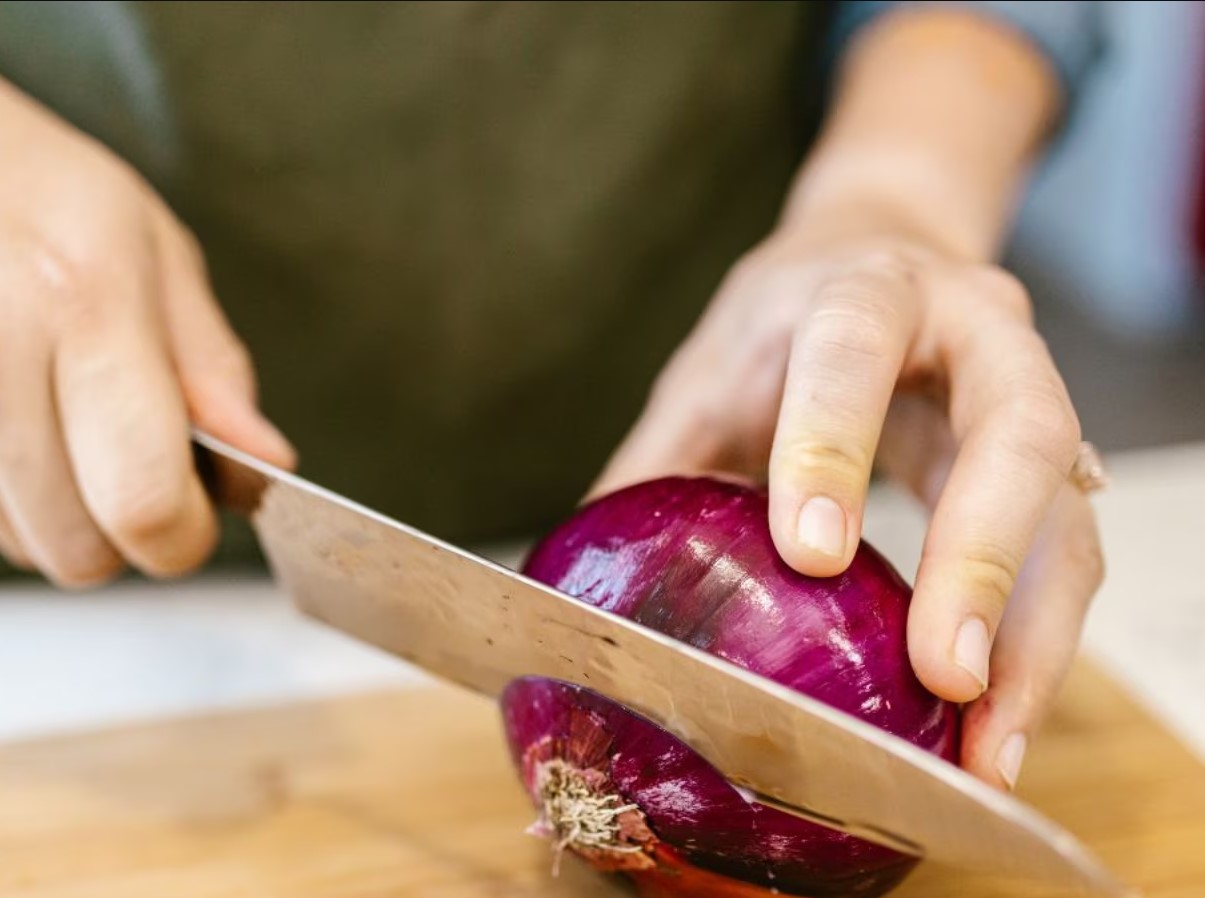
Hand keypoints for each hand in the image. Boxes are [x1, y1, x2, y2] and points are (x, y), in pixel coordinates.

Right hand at [0, 80, 293, 586]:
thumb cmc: (53, 202)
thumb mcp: (160, 258)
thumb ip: (214, 372)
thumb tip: (264, 463)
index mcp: (85, 303)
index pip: (142, 498)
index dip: (184, 535)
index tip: (197, 512)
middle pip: (78, 549)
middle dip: (128, 535)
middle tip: (135, 466)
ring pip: (24, 547)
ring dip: (65, 520)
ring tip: (69, 433)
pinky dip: (13, 506)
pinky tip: (23, 436)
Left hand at [593, 217, 1103, 789]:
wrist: (884, 252)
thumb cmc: (787, 319)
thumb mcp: (712, 368)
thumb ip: (659, 460)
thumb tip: (586, 586)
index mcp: (866, 290)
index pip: (852, 347)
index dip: (832, 445)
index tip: (810, 554)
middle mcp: (977, 331)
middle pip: (1016, 433)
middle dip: (980, 556)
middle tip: (941, 675)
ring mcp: (1034, 397)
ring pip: (1067, 516)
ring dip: (1032, 639)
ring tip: (990, 751)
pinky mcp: (1056, 469)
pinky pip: (1067, 561)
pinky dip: (1038, 650)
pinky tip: (996, 728)